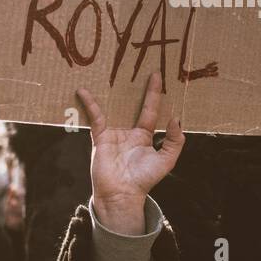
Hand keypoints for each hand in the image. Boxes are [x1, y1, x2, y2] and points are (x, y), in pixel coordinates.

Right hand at [78, 73, 184, 235]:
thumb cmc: (144, 179)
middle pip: (130, 104)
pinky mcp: (99, 137)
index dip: (155, 93)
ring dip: (111, 92)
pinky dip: (89, 104)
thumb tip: (175, 118)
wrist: (122, 195)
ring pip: (112, 108)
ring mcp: (112, 133)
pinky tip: (84, 91)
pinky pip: (94, 117)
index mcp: (144, 136)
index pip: (150, 110)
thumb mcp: (167, 160)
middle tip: (136, 66)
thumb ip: (175, 141)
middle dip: (133, 88)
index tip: (158, 75)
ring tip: (112, 71)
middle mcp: (128, 132)